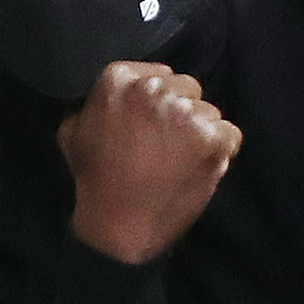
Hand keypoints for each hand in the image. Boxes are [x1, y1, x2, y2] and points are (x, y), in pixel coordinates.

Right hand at [59, 61, 241, 264]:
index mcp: (118, 79)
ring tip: (179, 163)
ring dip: (200, 134)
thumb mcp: (73, 131)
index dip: (160, 102)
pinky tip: (196, 170)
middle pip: (188, 89)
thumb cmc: (92, 182)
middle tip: (165, 146)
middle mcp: (153, 89)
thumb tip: (113, 95)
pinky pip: (230, 135)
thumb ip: (94, 103)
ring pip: (210, 112)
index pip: (161, 75)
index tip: (151, 125)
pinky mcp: (212, 138)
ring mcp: (185, 113)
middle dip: (181, 114)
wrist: (117, 228)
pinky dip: (220, 152)